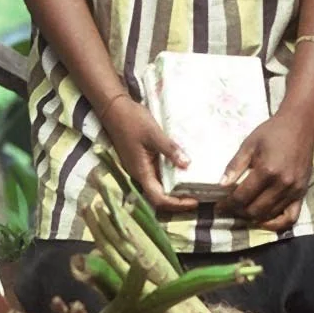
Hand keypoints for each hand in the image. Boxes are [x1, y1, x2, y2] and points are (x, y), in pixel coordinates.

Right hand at [97, 95, 197, 213]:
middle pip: (159, 196)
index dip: (176, 204)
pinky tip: (183, 169)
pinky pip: (157, 174)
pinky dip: (171, 176)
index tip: (193, 201)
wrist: (114, 108)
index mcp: (141, 171)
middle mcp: (140, 173)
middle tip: (199, 196)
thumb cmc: (132, 120)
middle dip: (178, 200)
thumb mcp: (154, 133)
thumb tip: (187, 165)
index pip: (158, 198)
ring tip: (194, 185)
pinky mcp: (142, 160)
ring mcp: (140, 167)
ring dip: (175, 189)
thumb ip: (170, 149)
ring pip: (159, 185)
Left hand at [219, 111, 313, 230]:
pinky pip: (291, 218)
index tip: (218, 206)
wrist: (300, 125)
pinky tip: (264, 220)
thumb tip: (221, 185)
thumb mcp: (249, 144)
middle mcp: (282, 184)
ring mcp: (294, 191)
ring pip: (269, 215)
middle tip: (229, 209)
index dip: (227, 205)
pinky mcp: (302, 193)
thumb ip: (235, 165)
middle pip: (255, 210)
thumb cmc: (272, 132)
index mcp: (267, 170)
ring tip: (242, 212)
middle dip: (238, 213)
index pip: (242, 197)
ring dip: (253, 218)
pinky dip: (276, 223)